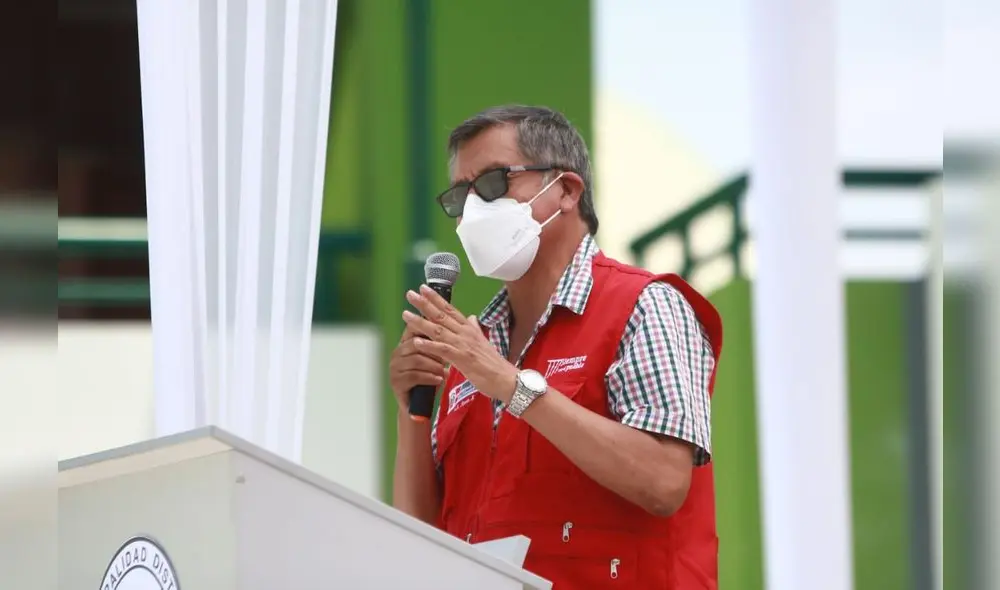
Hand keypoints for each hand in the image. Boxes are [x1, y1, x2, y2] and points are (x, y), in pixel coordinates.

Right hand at [388, 324, 450, 413]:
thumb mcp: (434, 360)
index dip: (429, 329)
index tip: (445, 334)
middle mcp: (397, 353)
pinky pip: (413, 376)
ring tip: (444, 371)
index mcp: (405, 344)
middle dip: (434, 351)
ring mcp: (394, 368)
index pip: (413, 328)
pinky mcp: (396, 382)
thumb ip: (438, 345)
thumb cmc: (429, 378)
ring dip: (434, 366)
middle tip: (447, 358)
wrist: (419, 406)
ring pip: (416, 360)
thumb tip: (458, 327)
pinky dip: (429, 377)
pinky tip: (438, 380)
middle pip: (416, 344)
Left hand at [402, 285, 517, 403]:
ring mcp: (463, 345)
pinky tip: (416, 341)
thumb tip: (471, 317)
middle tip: (411, 294)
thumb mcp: (483, 342)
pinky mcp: (462, 359)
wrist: (506, 379)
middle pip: (442, 315)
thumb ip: (474, 328)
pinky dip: (429, 345)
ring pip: (438, 330)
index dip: (436, 298)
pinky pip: (442, 350)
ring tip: (406, 315)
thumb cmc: (494, 364)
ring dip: (421, 322)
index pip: (450, 310)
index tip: (424, 288)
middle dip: (425, 304)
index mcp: (469, 329)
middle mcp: (465, 333)